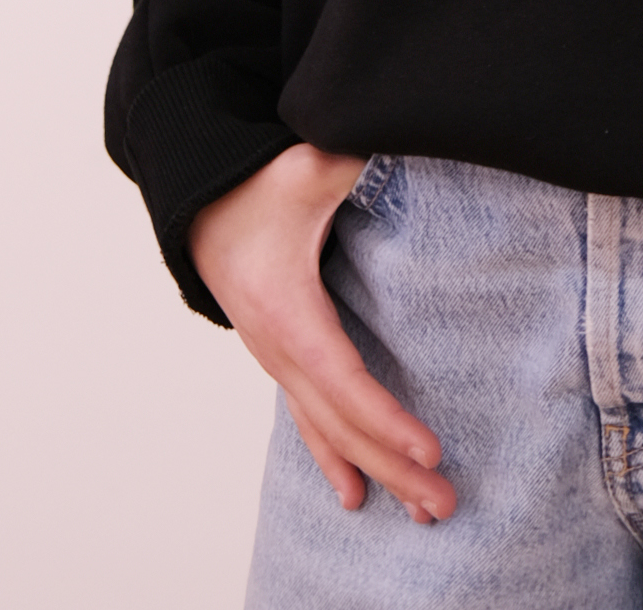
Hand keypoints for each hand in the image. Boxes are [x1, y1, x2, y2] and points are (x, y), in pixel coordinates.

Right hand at [188, 145, 454, 524]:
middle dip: (393, 465)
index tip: (429, 448)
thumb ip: (352, 156)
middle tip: (443, 504)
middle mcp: (278, 348)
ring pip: (327, 431)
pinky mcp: (282, 357)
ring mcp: (276, 359)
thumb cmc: (256, 184)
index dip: (385, 419)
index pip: (344, 380)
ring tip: (422, 512)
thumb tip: (401, 131)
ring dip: (375, 471)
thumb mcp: (306, 165)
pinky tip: (354, 495)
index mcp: (287, 310)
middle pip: (340, 422)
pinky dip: (335, 458)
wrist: (199, 201)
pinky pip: (310, 421)